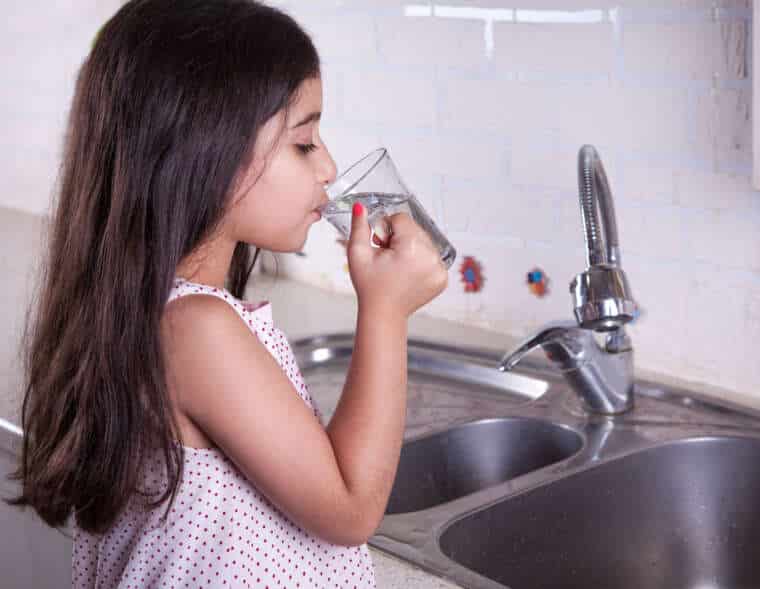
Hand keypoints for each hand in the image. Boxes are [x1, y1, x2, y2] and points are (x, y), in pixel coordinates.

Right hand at [346, 202, 447, 317]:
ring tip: (397, 265)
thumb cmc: (369, 286)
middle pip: (415, 228)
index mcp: (411, 248)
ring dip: (411, 247)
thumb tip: (360, 206)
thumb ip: (359, 227)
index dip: (386, 229)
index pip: (401, 218)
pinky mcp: (442, 277)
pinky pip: (432, 256)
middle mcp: (430, 256)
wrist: (383, 313)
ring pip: (424, 241)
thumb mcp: (358, 254)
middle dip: (400, 237)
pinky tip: (408, 272)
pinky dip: (421, 261)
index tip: (380, 244)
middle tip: (387, 256)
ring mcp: (439, 268)